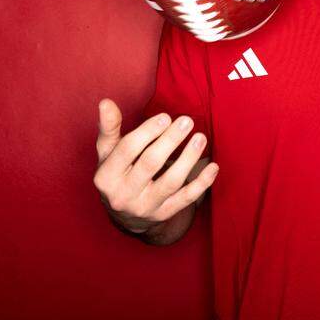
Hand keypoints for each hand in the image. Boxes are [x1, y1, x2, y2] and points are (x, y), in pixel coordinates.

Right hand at [93, 98, 218, 233]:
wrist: (124, 216)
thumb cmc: (117, 173)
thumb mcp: (107, 153)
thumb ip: (109, 128)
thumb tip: (106, 103)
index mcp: (106, 177)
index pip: (127, 149)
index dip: (147, 131)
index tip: (165, 116)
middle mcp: (123, 195)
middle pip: (150, 164)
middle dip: (170, 140)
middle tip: (187, 121)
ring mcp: (144, 208)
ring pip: (171, 182)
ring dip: (189, 158)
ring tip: (200, 137)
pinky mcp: (163, 215)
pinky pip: (186, 199)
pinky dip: (202, 183)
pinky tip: (213, 166)